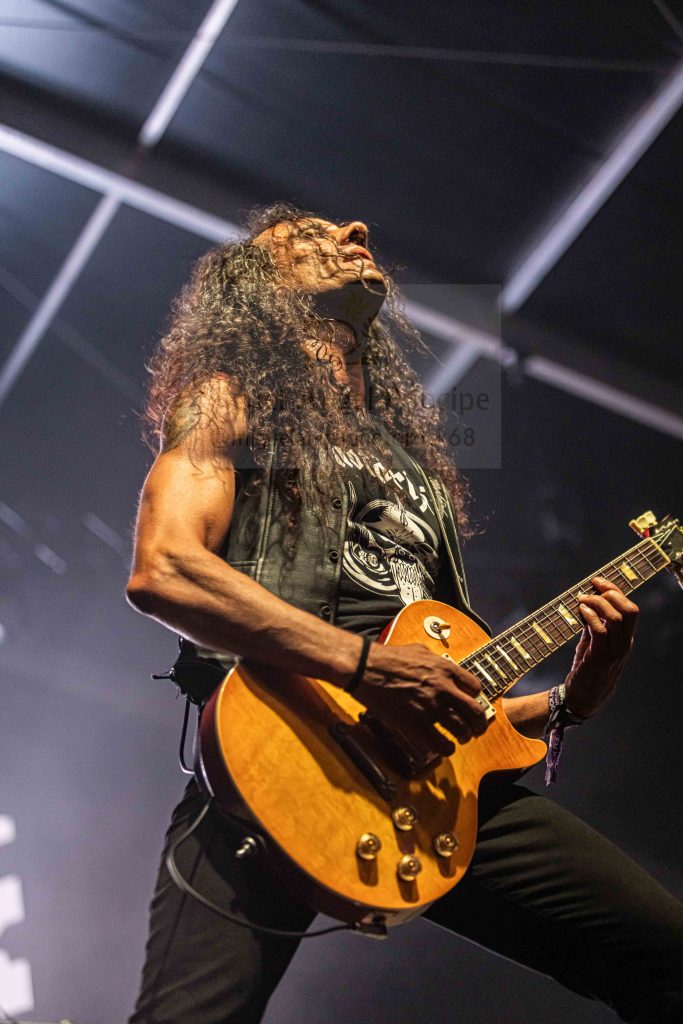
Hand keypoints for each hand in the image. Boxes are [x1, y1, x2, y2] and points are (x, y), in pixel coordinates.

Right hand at [355, 642, 490, 747]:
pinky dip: (447, 748)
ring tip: (460, 738)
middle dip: (479, 724)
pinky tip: (444, 747)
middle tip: (476, 729)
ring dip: (464, 736)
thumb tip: (443, 667)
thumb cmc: (387, 657)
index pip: (475, 687)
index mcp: (445, 669)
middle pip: (475, 711)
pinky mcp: (416, 723)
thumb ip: (436, 660)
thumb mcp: (418, 650)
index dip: (475, 698)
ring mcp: (431, 707)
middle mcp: (443, 687)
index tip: (470, 704)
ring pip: (462, 729)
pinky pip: (441, 743)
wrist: (365, 668)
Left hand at [565, 577, 638, 718]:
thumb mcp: (594, 642)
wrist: (585, 698)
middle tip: (591, 589)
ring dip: (597, 604)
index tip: (596, 581)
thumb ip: (594, 624)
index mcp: (625, 638)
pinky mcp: (599, 659)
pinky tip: (581, 612)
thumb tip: (587, 601)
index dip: (614, 590)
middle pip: (630, 610)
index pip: (629, 608)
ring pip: (616, 619)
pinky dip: (590, 618)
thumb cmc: (589, 668)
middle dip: (611, 593)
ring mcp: (614, 652)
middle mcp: (625, 644)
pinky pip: (600, 632)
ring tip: (582, 600)